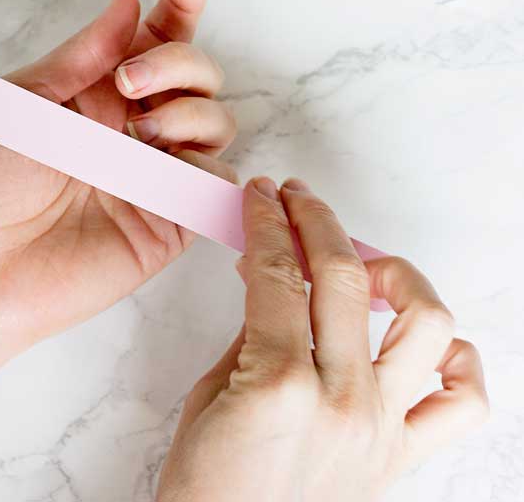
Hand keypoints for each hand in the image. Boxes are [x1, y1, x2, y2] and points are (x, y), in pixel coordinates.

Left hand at [0, 0, 235, 360]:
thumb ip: (84, 54)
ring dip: (190, 113)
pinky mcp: (172, 218)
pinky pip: (217, 182)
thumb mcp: (24, 101)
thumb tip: (128, 2)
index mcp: (101, 92)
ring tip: (141, 138)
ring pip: (219, 121)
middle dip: (178, 62)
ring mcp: (158, 172)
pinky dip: (201, 169)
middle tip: (130, 82)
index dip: (181, 0)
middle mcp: (136, 127)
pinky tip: (160, 173)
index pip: (158, 36)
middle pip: (201, 72)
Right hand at [158, 178, 487, 501]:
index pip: (279, 273)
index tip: (262, 195)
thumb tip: (271, 268)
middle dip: (316, 220)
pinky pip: (462, 405)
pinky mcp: (400, 459)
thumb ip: (253, 324)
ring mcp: (380, 430)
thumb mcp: (208, 392)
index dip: (267, 221)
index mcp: (280, 386)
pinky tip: (424, 342)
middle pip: (345, 278)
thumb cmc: (205, 488)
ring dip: (397, 275)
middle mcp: (342, 403)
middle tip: (295, 200)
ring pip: (425, 324)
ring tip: (364, 267)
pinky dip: (457, 361)